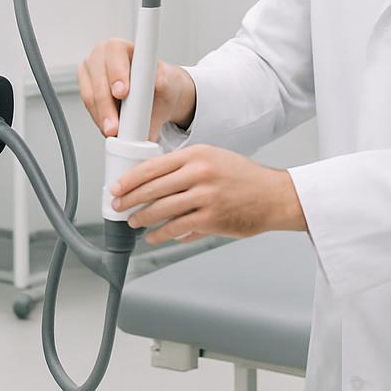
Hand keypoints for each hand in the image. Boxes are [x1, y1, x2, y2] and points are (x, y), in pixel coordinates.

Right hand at [78, 38, 196, 139]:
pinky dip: (100, 120)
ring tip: (114, 131)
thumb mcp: (168, 81)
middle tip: (116, 124)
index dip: (118, 74)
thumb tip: (157, 84)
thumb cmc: (161, 83)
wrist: (158, 95)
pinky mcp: (87, 92)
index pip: (114, 54)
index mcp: (121, 47)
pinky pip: (90, 109)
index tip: (122, 93)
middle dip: (107, 105)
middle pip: (98, 79)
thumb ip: (161, 81)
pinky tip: (110, 128)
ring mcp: (91, 74)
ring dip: (102, 116)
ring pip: (90, 96)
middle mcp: (101, 57)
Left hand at [108, 144, 306, 245]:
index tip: (117, 187)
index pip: (154, 166)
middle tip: (118, 205)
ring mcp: (205, 197)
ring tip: (133, 221)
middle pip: (153, 188)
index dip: (130, 179)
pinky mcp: (211, 219)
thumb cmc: (243, 178)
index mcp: (197, 154)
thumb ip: (185, 167)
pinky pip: (177, 228)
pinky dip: (161, 234)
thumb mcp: (213, 158)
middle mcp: (200, 173)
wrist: (273, 196)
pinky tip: (153, 236)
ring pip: (161, 209)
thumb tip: (154, 181)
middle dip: (129, 199)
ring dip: (142, 218)